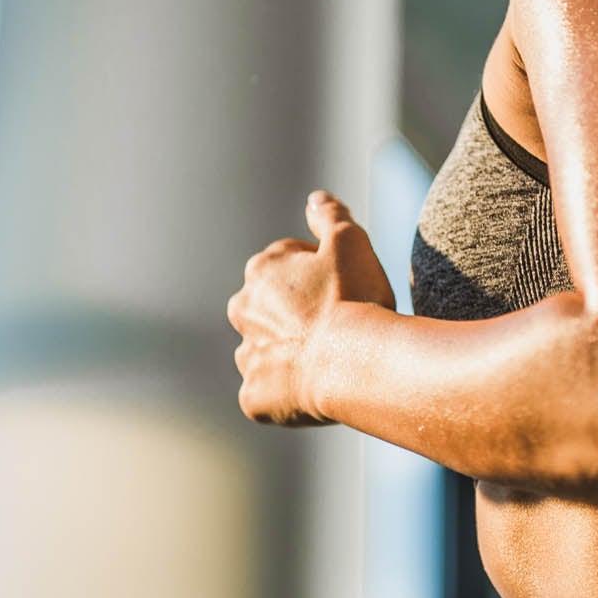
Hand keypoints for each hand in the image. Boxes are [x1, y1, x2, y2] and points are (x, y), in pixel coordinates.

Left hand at [228, 191, 396, 425]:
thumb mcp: (351, 242)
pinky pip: (266, 395)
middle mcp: (243, 311)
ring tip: (326, 363)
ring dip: (288, 355)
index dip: (320, 277)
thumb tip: (315, 198)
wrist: (353, 364)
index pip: (288, 267)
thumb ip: (330, 216)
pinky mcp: (253, 399)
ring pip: (265, 353)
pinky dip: (285, 395)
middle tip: (335, 328)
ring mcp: (246, 358)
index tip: (345, 291)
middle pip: (269, 310)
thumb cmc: (354, 299)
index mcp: (261, 271)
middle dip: (294, 316)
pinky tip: (313, 391)